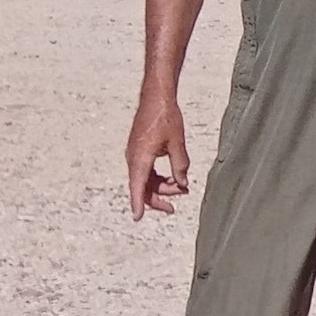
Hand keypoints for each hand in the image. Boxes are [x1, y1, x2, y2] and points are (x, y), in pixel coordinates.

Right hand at [125, 99, 190, 218]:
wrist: (156, 98)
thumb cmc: (166, 118)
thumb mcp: (177, 143)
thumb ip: (180, 165)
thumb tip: (182, 183)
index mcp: (140, 158)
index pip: (138, 187)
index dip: (138, 204)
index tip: (137, 217)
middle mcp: (133, 158)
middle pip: (142, 187)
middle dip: (158, 198)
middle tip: (173, 207)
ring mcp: (134, 154)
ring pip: (144, 179)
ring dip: (161, 186)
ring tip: (181, 187)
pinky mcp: (138, 150)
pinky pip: (145, 170)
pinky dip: (157, 177)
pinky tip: (172, 177)